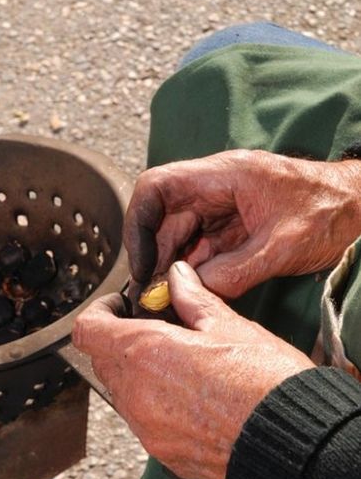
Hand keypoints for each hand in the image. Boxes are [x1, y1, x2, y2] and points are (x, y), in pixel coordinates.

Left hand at [72, 261, 312, 478]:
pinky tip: (192, 394)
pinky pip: (143, 420)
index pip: (88, 330)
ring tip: (180, 362)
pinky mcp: (163, 453)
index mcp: (146, 353)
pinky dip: (154, 402)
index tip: (123, 305)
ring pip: (123, 391)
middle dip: (122, 339)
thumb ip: (193, 300)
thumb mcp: (229, 326)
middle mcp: (136, 394)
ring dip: (138, 372)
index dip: (100, 312)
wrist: (295, 443)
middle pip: (104, 360)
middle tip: (158, 328)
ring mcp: (147, 429)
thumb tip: (177, 276)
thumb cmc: (265, 382)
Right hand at [124, 150, 360, 297]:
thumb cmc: (331, 210)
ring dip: (169, 269)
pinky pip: (200, 252)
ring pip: (179, 239)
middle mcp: (214, 191)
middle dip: (153, 257)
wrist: (360, 209)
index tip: (141, 263)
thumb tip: (193, 291)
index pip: (157, 187)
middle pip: (164, 219)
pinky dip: (190, 274)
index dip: (139, 223)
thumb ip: (236, 270)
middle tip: (150, 297)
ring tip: (163, 302)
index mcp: (222, 176)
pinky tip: (186, 295)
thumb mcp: (283, 245)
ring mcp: (222, 211)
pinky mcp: (231, 231)